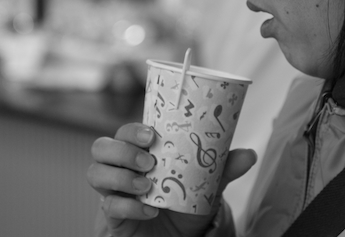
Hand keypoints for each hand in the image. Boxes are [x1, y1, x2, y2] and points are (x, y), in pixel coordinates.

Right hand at [87, 122, 256, 236]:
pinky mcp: (111, 216)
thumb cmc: (184, 204)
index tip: (150, 133)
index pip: (123, 131)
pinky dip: (128, 206)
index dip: (131, 129)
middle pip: (100, 147)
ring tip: (147, 186)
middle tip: (148, 160)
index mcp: (140, 152)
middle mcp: (121, 168)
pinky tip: (150, 210)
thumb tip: (250, 154)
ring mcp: (112, 191)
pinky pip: (107, 205)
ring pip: (94, 173)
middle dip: (121, 150)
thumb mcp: (205, 186)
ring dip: (120, 176)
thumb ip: (222, 169)